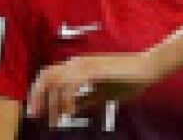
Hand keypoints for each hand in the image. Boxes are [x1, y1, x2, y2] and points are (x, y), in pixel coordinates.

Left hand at [27, 53, 155, 126]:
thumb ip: (85, 101)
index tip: (36, 111)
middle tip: (35, 115)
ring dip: (53, 102)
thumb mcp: (101, 94)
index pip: (49, 75)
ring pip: (57, 81)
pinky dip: (68, 99)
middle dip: (38, 96)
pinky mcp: (95, 69)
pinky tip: (70, 112)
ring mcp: (86, 64)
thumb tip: (69, 111)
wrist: (147, 68)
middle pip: (47, 75)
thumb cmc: (128, 79)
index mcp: (78, 66)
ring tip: (55, 120)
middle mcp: (78, 62)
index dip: (38, 92)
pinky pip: (73, 84)